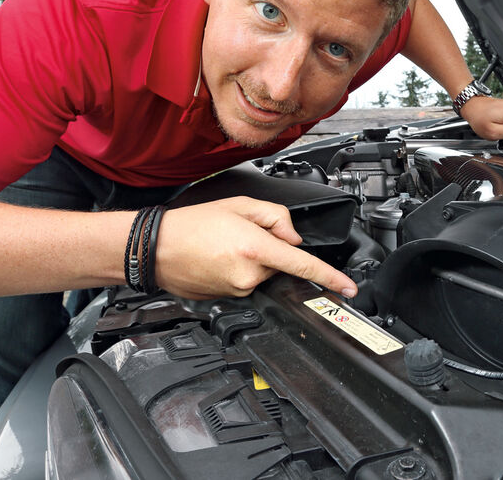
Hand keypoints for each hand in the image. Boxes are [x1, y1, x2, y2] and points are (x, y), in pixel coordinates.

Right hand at [152, 196, 356, 299]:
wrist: (155, 247)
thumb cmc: (191, 224)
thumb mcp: (240, 205)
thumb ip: (276, 217)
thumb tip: (293, 238)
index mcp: (255, 249)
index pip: (303, 266)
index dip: (330, 278)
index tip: (348, 288)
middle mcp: (249, 275)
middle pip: (280, 265)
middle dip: (270, 249)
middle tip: (241, 234)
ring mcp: (238, 290)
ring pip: (262, 274)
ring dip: (253, 259)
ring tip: (224, 245)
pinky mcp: (228, 298)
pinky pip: (246, 282)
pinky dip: (239, 269)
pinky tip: (218, 258)